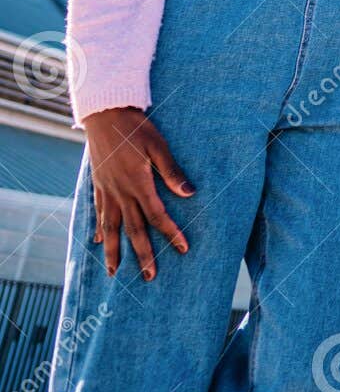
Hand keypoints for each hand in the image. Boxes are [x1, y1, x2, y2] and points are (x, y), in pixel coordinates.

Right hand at [81, 107, 193, 279]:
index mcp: (138, 184)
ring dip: (114, 251)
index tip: (183, 249)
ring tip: (114, 273)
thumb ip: (172, 172)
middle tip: (150, 277)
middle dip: (142, 255)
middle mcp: (120, 193)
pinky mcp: (98, 185)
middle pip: (133, 230)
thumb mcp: (158, 146)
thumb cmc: (135, 128)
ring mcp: (106, 191)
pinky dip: (100, 230)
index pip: (157, 216)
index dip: (171, 234)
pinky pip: (99, 213)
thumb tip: (189, 194)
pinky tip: (98, 243)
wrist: (104, 114)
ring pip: (111, 228)